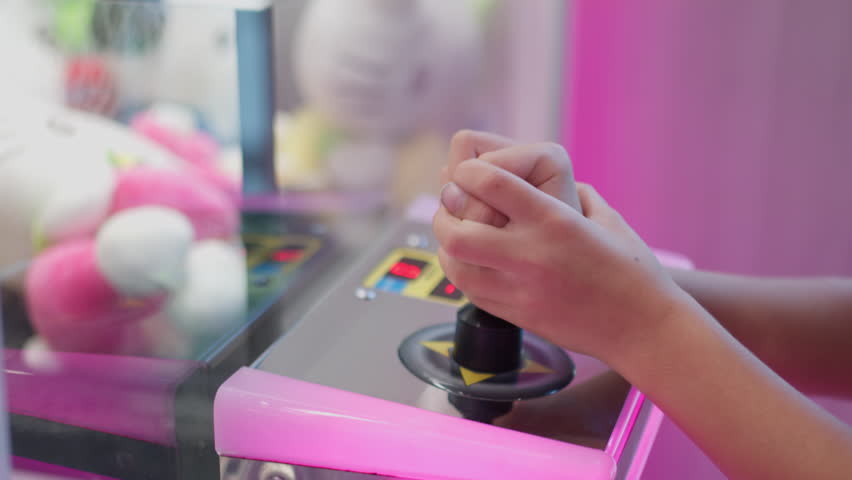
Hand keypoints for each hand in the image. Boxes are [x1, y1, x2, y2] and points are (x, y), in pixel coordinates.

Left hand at [434, 139, 687, 364]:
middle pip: (457, 234)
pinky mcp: (517, 316)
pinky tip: (473, 263)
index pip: (490, 184)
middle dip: (445, 216)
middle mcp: (530, 255)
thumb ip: (573, 193)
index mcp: (554, 221)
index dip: (468, 172)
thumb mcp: (606, 218)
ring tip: (457, 237)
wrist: (643, 328)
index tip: (466, 171)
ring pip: (455, 268)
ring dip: (448, 247)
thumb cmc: (631, 269)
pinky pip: (470, 292)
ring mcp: (520, 290)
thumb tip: (544, 177)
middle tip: (451, 207)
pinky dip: (463, 273)